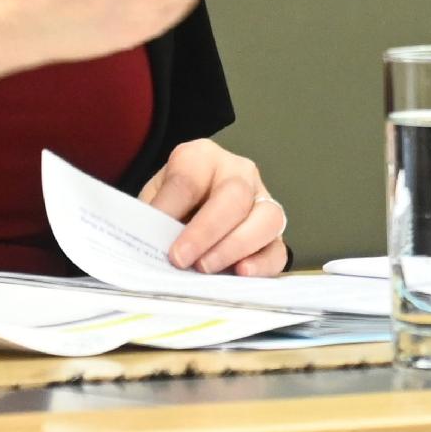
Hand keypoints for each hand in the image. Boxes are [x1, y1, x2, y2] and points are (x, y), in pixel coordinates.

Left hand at [142, 139, 289, 274]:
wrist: (188, 213)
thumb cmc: (170, 207)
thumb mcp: (152, 203)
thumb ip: (152, 220)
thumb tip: (152, 244)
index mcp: (201, 158)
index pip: (189, 179)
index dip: (172, 211)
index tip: (157, 240)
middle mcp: (238, 173)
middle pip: (234, 195)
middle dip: (206, 230)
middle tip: (181, 259)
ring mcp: (262, 201)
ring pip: (267, 217)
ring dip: (235, 246)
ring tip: (206, 269)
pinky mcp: (273, 234)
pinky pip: (278, 248)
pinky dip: (262, 263)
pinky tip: (241, 273)